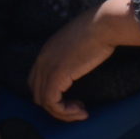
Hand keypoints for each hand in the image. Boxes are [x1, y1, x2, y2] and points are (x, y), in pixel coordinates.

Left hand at [27, 0, 139, 122]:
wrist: (103, 25)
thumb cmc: (99, 31)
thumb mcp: (78, 44)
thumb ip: (71, 55)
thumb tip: (78, 66)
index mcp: (46, 51)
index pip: (36, 81)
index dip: (51, 94)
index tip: (71, 99)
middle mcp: (42, 59)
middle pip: (37, 93)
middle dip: (56, 106)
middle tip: (76, 108)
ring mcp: (47, 67)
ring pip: (44, 102)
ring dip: (63, 113)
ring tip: (81, 112)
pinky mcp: (57, 75)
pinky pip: (52, 103)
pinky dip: (65, 112)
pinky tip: (82, 111)